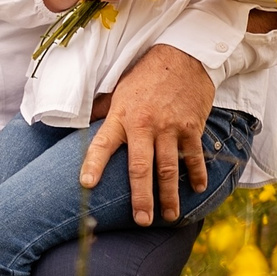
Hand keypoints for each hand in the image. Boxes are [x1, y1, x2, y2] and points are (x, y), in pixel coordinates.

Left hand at [80, 44, 213, 224]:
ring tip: (170, 216)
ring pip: (169, 168)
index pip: (102, 144)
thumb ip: (102, 110)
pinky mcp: (191, 127)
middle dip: (141, 197)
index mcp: (122, 116)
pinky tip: (198, 189)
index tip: (86, 185)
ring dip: (170, 195)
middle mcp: (145, 125)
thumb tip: (79, 123)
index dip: (93, 164)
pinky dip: (197, 174)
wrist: (181, 55)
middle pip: (141, 168)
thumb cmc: (145, 74)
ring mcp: (170, 128)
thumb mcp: (118, 89)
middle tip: (141, 220)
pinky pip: (194, 156)